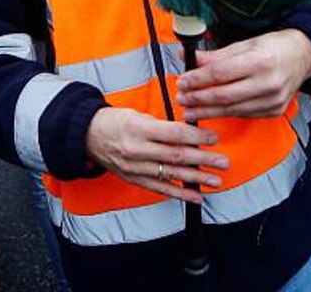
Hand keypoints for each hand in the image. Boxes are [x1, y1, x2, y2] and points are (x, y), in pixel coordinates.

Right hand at [85, 107, 227, 204]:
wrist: (88, 137)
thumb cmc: (114, 122)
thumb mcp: (136, 114)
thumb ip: (162, 124)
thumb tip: (189, 131)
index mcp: (137, 129)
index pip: (173, 134)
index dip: (195, 137)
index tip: (212, 138)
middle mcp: (136, 150)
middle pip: (175, 156)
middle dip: (202, 159)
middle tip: (222, 161)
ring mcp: (135, 168)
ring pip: (171, 175)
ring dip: (196, 179)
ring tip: (215, 180)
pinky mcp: (134, 180)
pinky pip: (160, 189)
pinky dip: (180, 194)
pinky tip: (197, 196)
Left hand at [176, 28, 310, 121]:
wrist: (304, 56)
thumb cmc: (274, 47)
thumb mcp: (245, 44)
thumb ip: (216, 55)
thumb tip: (188, 57)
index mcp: (260, 61)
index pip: (220, 74)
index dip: (197, 80)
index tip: (182, 81)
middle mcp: (268, 83)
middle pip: (224, 96)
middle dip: (198, 99)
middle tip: (181, 98)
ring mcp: (272, 100)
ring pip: (232, 110)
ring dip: (207, 111)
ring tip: (190, 109)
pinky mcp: (274, 111)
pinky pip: (243, 114)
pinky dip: (225, 113)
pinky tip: (211, 111)